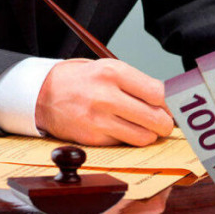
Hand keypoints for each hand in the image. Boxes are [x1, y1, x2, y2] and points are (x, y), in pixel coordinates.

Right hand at [35, 58, 173, 145]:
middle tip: (163, 123)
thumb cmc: (83, 81)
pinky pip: (124, 144)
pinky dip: (127, 139)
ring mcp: (98, 119)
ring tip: (142, 127)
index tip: (172, 108)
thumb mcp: (109, 69)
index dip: (170, 104)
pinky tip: (120, 129)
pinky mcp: (92, 137)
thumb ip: (137, 84)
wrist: (42, 93)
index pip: (158, 93)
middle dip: (164, 124)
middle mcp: (106, 95)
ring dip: (148, 135)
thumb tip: (168, 103)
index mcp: (113, 72)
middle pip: (155, 119)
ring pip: (143, 137)